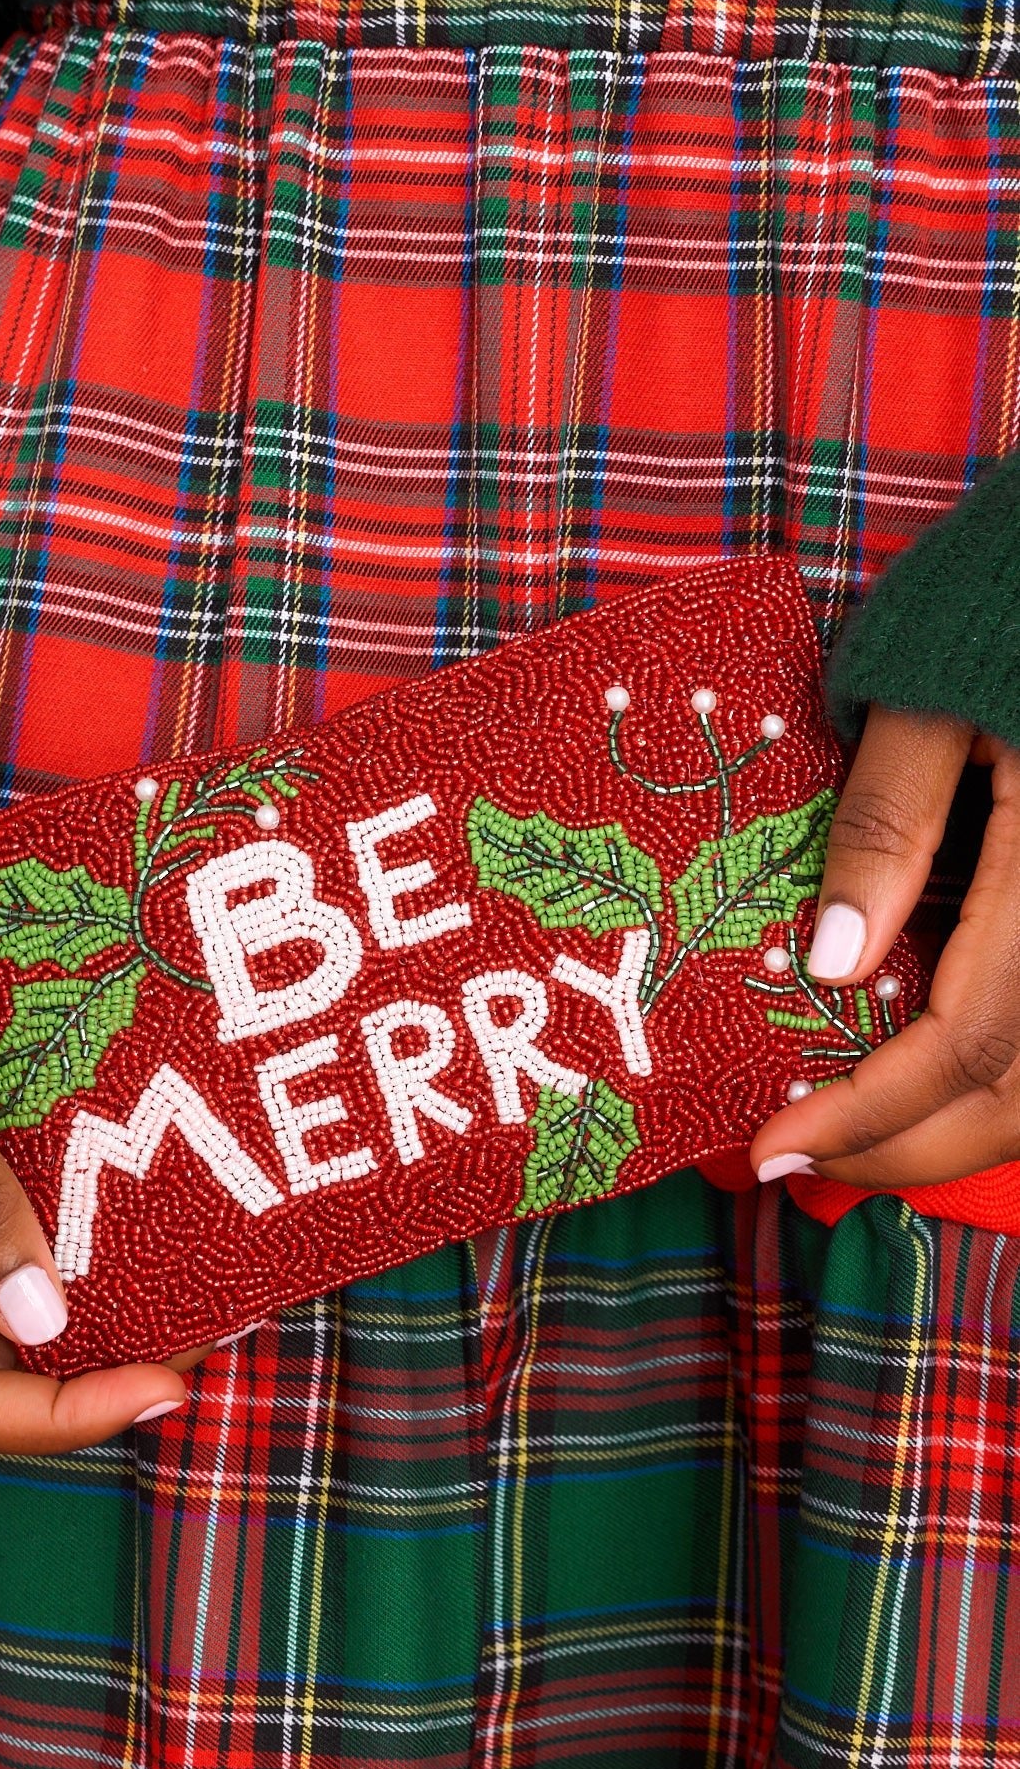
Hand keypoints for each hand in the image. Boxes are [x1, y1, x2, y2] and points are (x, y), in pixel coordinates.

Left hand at [750, 705, 1019, 1189]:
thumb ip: (886, 824)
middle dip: (910, 1150)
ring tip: (858, 1135)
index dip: (871, 1112)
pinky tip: (927, 1078)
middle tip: (801, 1161)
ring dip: (960, 1130)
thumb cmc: (1001, 607)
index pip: (972, 1038)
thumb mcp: (926, 699)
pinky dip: (1002, 1080)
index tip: (772, 1145)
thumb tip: (835, 962)